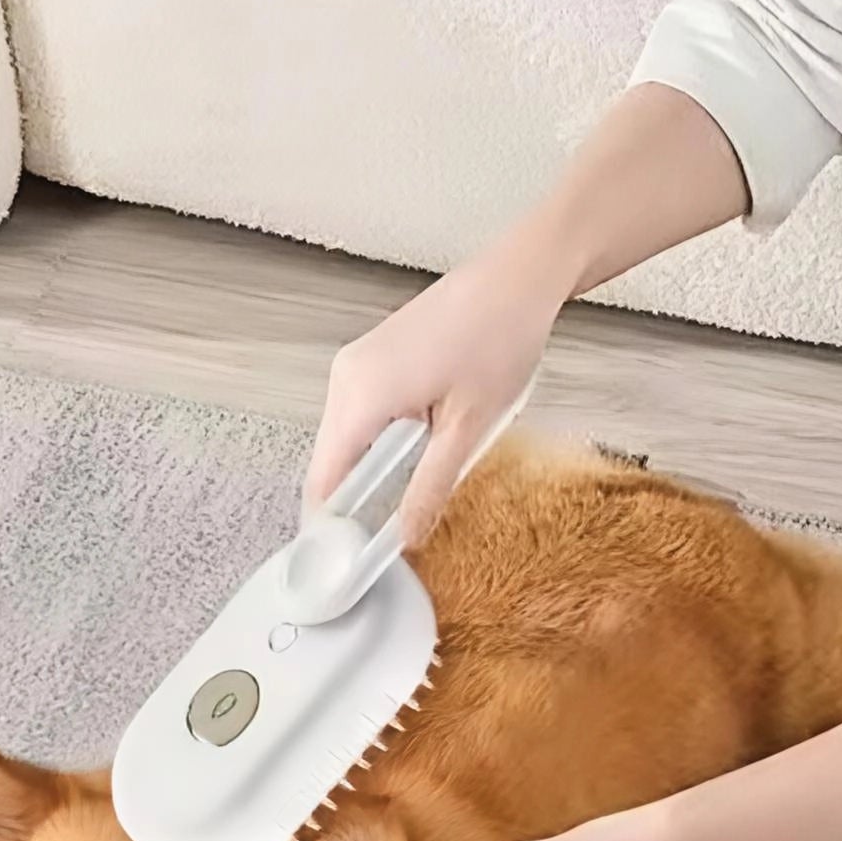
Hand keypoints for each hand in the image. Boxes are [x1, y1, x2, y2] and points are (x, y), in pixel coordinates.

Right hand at [304, 247, 565, 543]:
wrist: (517, 279)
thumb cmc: (497, 340)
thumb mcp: (469, 429)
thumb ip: (431, 487)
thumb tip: (408, 534)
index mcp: (360, 396)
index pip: (324, 480)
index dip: (332, 526)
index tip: (350, 561)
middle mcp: (347, 377)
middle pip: (333, 461)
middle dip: (358, 501)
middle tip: (392, 535)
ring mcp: (358, 362)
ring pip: (350, 438)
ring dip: (377, 468)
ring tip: (423, 480)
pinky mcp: (376, 356)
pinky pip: (365, 413)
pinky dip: (386, 440)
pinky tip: (428, 442)